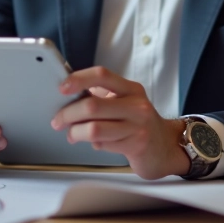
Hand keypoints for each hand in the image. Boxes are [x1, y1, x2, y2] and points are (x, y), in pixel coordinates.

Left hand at [50, 66, 189, 178]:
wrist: (165, 147)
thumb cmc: (138, 123)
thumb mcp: (125, 103)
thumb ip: (101, 97)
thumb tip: (68, 97)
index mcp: (131, 89)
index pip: (102, 75)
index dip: (79, 79)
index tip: (62, 87)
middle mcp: (137, 105)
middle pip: (92, 105)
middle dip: (68, 114)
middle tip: (58, 120)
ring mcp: (138, 126)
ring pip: (94, 128)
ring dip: (76, 132)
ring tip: (72, 134)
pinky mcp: (136, 146)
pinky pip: (102, 144)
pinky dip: (92, 143)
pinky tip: (94, 142)